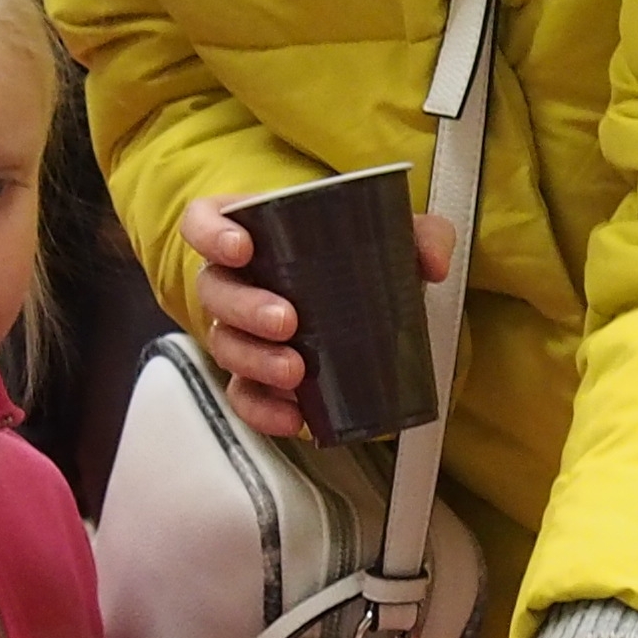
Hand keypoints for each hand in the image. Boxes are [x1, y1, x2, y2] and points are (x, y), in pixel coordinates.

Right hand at [180, 196, 454, 440]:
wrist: (369, 307)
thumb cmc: (359, 259)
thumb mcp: (395, 235)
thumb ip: (422, 235)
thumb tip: (433, 262)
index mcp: (253, 231)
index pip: (204, 221)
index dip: (210, 232)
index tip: (241, 247)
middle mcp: (237, 280)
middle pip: (216, 290)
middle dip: (246, 307)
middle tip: (288, 320)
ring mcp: (240, 331)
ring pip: (226, 345)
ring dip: (256, 360)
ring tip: (296, 370)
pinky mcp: (255, 377)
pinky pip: (244, 396)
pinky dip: (263, 409)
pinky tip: (294, 415)